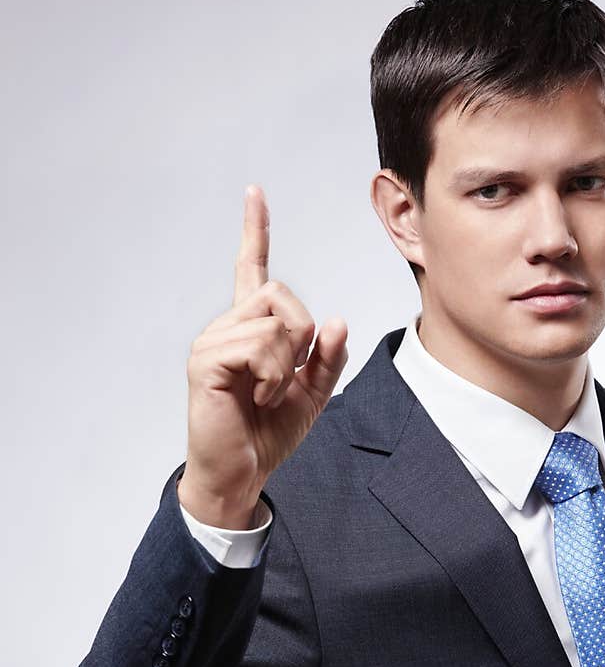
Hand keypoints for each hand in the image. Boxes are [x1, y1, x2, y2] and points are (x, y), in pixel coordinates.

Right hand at [177, 186, 348, 526]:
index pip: (251, 269)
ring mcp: (213, 342)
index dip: (255, 231)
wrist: (241, 473)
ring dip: (287, 363)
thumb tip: (336, 321)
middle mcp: (227, 327)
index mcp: (250, 329)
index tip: (255, 193)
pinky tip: (257, 397)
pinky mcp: (206, 361)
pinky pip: (259, 346)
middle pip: (281, 293)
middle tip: (288, 376)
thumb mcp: (313, 394)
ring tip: (267, 393)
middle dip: (303, 335)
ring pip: (275, 320)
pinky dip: (272, 376)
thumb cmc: (268, 433)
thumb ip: (328, 358)